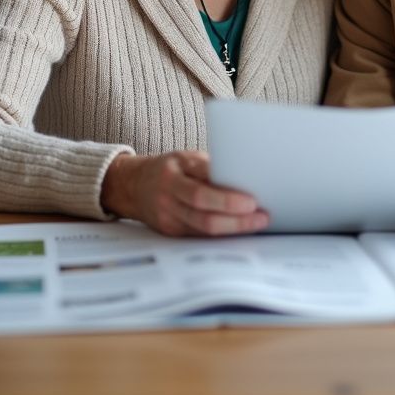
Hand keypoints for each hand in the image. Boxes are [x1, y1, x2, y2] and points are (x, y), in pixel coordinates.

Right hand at [101, 150, 268, 236]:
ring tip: (258, 223)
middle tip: (262, 216)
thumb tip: (245, 176)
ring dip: (233, 229)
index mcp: (173, 173)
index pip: (201, 190)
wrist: (133, 185)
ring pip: (202, 230)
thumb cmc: (170, 167)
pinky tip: (239, 230)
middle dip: (236, 219)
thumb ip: (210, 168)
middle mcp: (167, 197)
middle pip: (204, 215)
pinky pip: (198, 236)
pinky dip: (221, 235)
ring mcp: (167, 218)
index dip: (227, 199)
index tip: (253, 200)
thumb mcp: (187, 158)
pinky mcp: (170, 232)